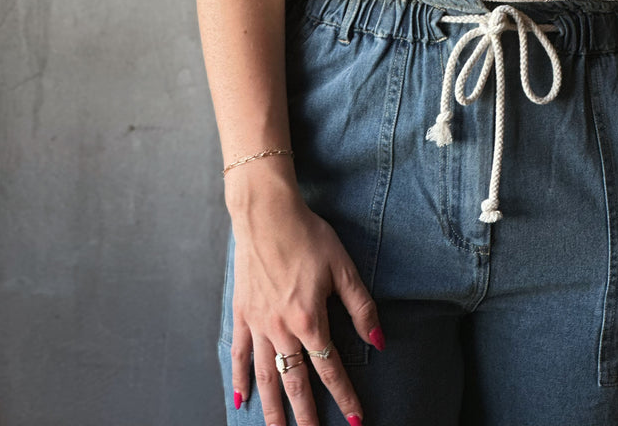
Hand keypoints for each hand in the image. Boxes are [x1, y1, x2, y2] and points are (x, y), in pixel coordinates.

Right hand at [229, 173, 381, 424]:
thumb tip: (378, 340)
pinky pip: (239, 353)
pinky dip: (238, 378)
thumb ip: (361, 306)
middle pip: (296, 383)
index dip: (345, 396)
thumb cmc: (307, 234)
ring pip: (266, 376)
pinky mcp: (241, 313)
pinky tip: (240, 399)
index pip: (330, 369)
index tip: (356, 420)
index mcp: (310, 319)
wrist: (266, 212)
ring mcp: (258, 323)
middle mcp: (281, 329)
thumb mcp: (342, 266)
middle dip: (306, 417)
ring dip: (273, 410)